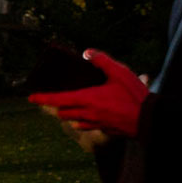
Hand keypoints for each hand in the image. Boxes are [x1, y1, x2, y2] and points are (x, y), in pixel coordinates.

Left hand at [29, 49, 147, 137]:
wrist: (150, 120)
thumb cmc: (135, 95)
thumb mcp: (120, 72)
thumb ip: (102, 60)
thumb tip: (86, 52)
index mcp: (87, 99)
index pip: (58, 100)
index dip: (43, 99)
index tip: (31, 97)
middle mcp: (88, 113)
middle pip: (62, 112)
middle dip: (54, 106)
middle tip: (50, 100)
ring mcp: (96, 123)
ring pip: (73, 120)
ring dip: (67, 113)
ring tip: (65, 106)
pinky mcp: (105, 129)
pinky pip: (86, 126)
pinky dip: (80, 121)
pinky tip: (84, 117)